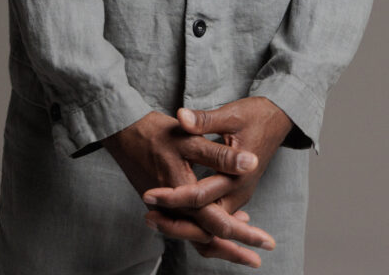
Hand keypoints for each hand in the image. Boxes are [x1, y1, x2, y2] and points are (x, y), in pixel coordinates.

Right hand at [102, 109, 274, 267]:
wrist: (121, 130)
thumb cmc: (156, 132)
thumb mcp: (190, 138)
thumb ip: (220, 154)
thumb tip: (251, 162)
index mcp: (184, 195)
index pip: (219, 224)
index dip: (244, 236)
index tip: (266, 243)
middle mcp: (174, 209)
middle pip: (207, 238)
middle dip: (234, 249)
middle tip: (258, 258)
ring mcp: (166, 208)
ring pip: (196, 235)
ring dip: (219, 241)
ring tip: (243, 242)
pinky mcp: (162, 203)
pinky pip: (186, 224)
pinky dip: (205, 227)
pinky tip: (219, 217)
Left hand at [141, 97, 293, 256]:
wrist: (278, 118)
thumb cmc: (255, 115)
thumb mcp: (230, 114)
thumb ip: (204, 120)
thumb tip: (181, 117)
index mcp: (238, 175)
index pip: (199, 195)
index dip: (173, 197)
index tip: (149, 195)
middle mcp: (239, 191)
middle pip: (204, 217)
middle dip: (175, 218)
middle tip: (147, 213)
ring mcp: (239, 194)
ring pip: (210, 221)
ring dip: (185, 220)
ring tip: (154, 217)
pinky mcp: (236, 193)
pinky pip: (215, 213)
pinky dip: (197, 216)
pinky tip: (176, 211)